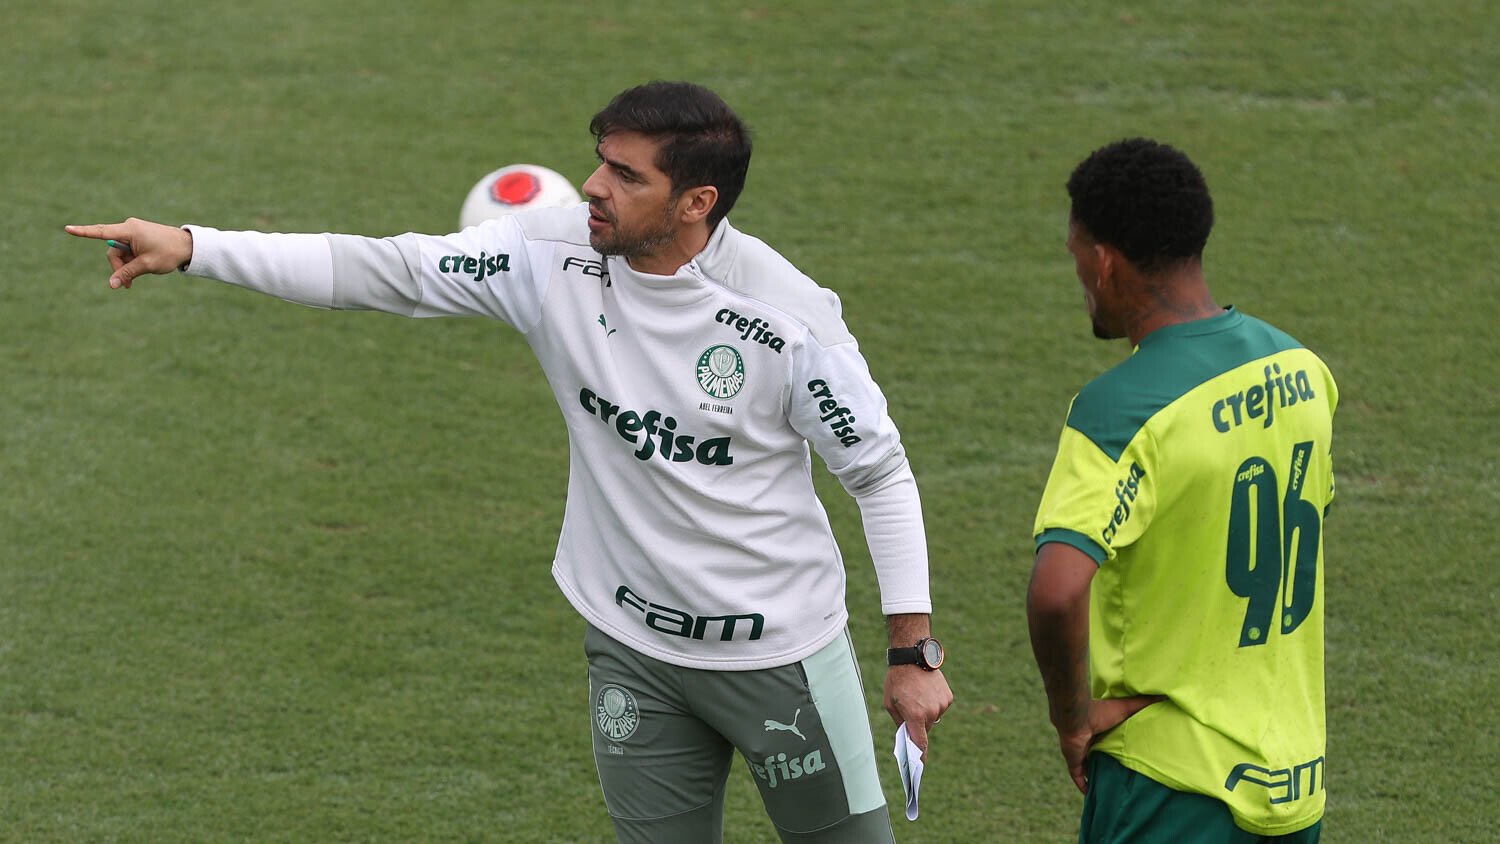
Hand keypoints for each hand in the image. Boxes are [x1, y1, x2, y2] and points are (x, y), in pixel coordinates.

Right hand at [64, 218, 193, 288]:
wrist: (188, 246)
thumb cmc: (169, 253)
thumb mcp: (146, 265)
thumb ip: (126, 273)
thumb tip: (111, 284)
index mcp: (129, 230)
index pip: (101, 232)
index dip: (84, 232)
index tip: (67, 229)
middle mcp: (128, 228)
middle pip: (112, 251)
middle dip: (118, 268)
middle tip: (127, 285)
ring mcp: (133, 232)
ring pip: (119, 254)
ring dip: (125, 267)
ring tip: (135, 280)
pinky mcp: (137, 237)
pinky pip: (127, 251)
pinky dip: (130, 262)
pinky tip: (137, 272)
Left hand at [883, 665, 951, 761]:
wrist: (913, 656)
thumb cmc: (896, 681)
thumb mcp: (890, 704)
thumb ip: (899, 722)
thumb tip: (906, 736)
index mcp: (915, 716)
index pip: (920, 743)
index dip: (920, 757)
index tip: (920, 766)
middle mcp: (931, 713)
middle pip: (925, 729)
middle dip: (917, 725)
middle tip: (910, 711)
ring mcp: (942, 705)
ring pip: (933, 718)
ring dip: (926, 713)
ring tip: (917, 696)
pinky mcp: (948, 697)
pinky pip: (940, 708)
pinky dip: (934, 704)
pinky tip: (926, 691)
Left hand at [1058, 695, 1165, 792]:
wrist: (1077, 718)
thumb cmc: (1101, 711)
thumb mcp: (1126, 707)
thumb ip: (1143, 702)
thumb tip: (1164, 695)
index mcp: (1101, 730)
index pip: (1109, 741)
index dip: (1117, 748)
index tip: (1129, 755)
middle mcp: (1090, 741)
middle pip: (1099, 755)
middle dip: (1107, 763)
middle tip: (1122, 775)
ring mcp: (1080, 752)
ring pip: (1088, 767)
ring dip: (1096, 776)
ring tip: (1108, 788)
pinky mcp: (1074, 761)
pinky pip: (1077, 777)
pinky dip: (1083, 785)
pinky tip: (1090, 794)